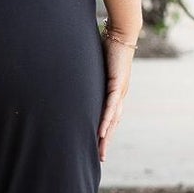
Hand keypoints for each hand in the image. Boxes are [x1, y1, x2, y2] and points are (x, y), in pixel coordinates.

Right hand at [98, 31, 136, 162]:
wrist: (121, 34)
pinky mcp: (117, 84)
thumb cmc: (108, 46)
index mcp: (114, 92)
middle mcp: (119, 95)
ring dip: (106, 136)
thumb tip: (72, 75)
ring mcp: (119, 91)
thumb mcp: (94, 65)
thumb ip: (86, 74)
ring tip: (101, 151)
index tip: (98, 146)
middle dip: (106, 141)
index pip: (109, 117)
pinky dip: (106, 120)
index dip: (104, 132)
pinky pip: (111, 106)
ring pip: (112, 119)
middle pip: (112, 123)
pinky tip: (102, 132)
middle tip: (100, 158)